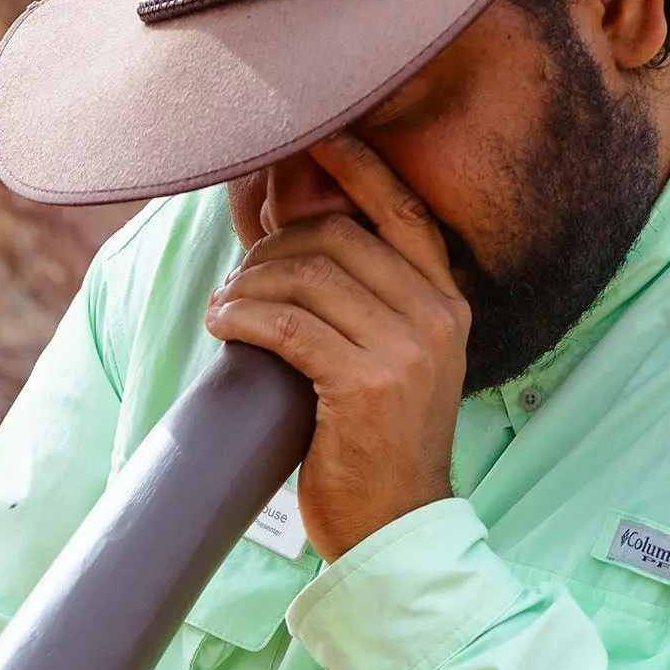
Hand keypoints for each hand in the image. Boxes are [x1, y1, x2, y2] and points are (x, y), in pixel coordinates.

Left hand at [204, 133, 470, 563]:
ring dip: (249, 285)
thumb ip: (371, 310)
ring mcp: (405, 349)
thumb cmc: (379, 452)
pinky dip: (246, 319)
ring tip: (222, 307)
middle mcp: (435, 315)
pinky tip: (223, 325)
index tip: (312, 140)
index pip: (402, 210)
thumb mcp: (396, 367)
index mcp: (447, 302)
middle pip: (340, 240)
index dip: (356, 167)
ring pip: (309, 279)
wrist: (395, 528)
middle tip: (238, 275)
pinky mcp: (366, 384)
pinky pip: (290, 328)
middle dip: (275, 247)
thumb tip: (303, 254)